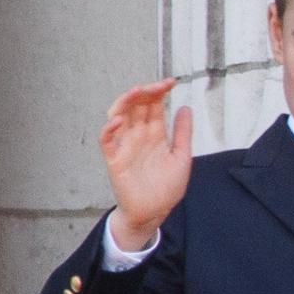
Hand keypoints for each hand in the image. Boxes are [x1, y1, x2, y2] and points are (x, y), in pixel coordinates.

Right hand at [100, 79, 192, 250]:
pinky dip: (109, 129)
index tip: (171, 82)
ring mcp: (126, 146)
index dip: (159, 92)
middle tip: (155, 85)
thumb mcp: (181, 156)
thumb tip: (186, 107)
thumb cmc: (167, 186)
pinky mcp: (115, 160)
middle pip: (136, 107)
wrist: (155, 211)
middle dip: (144, 93)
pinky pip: (107, 141)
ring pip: (120, 118)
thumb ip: (183, 133)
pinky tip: (118, 120)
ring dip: (125, 103)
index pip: (154, 106)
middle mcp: (139, 136)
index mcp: (156, 134)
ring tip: (136, 92)